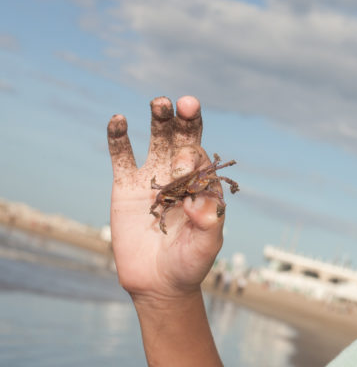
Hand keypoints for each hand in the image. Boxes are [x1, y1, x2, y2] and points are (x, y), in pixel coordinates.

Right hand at [107, 96, 224, 301]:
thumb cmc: (190, 263)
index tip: (183, 165)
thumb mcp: (207, 245)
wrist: (159, 283)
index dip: (193, 155)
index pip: (201, 158)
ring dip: (159, 119)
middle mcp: (179, 175)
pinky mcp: (125, 186)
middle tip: (185, 103)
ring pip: (156, 139)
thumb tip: (198, 200)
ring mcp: (152, 177)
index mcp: (202, 183)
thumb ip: (209, 222)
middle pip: (183, 139)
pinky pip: (122, 156)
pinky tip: (118, 120)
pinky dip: (118, 138)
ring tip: (159, 102)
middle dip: (185, 120)